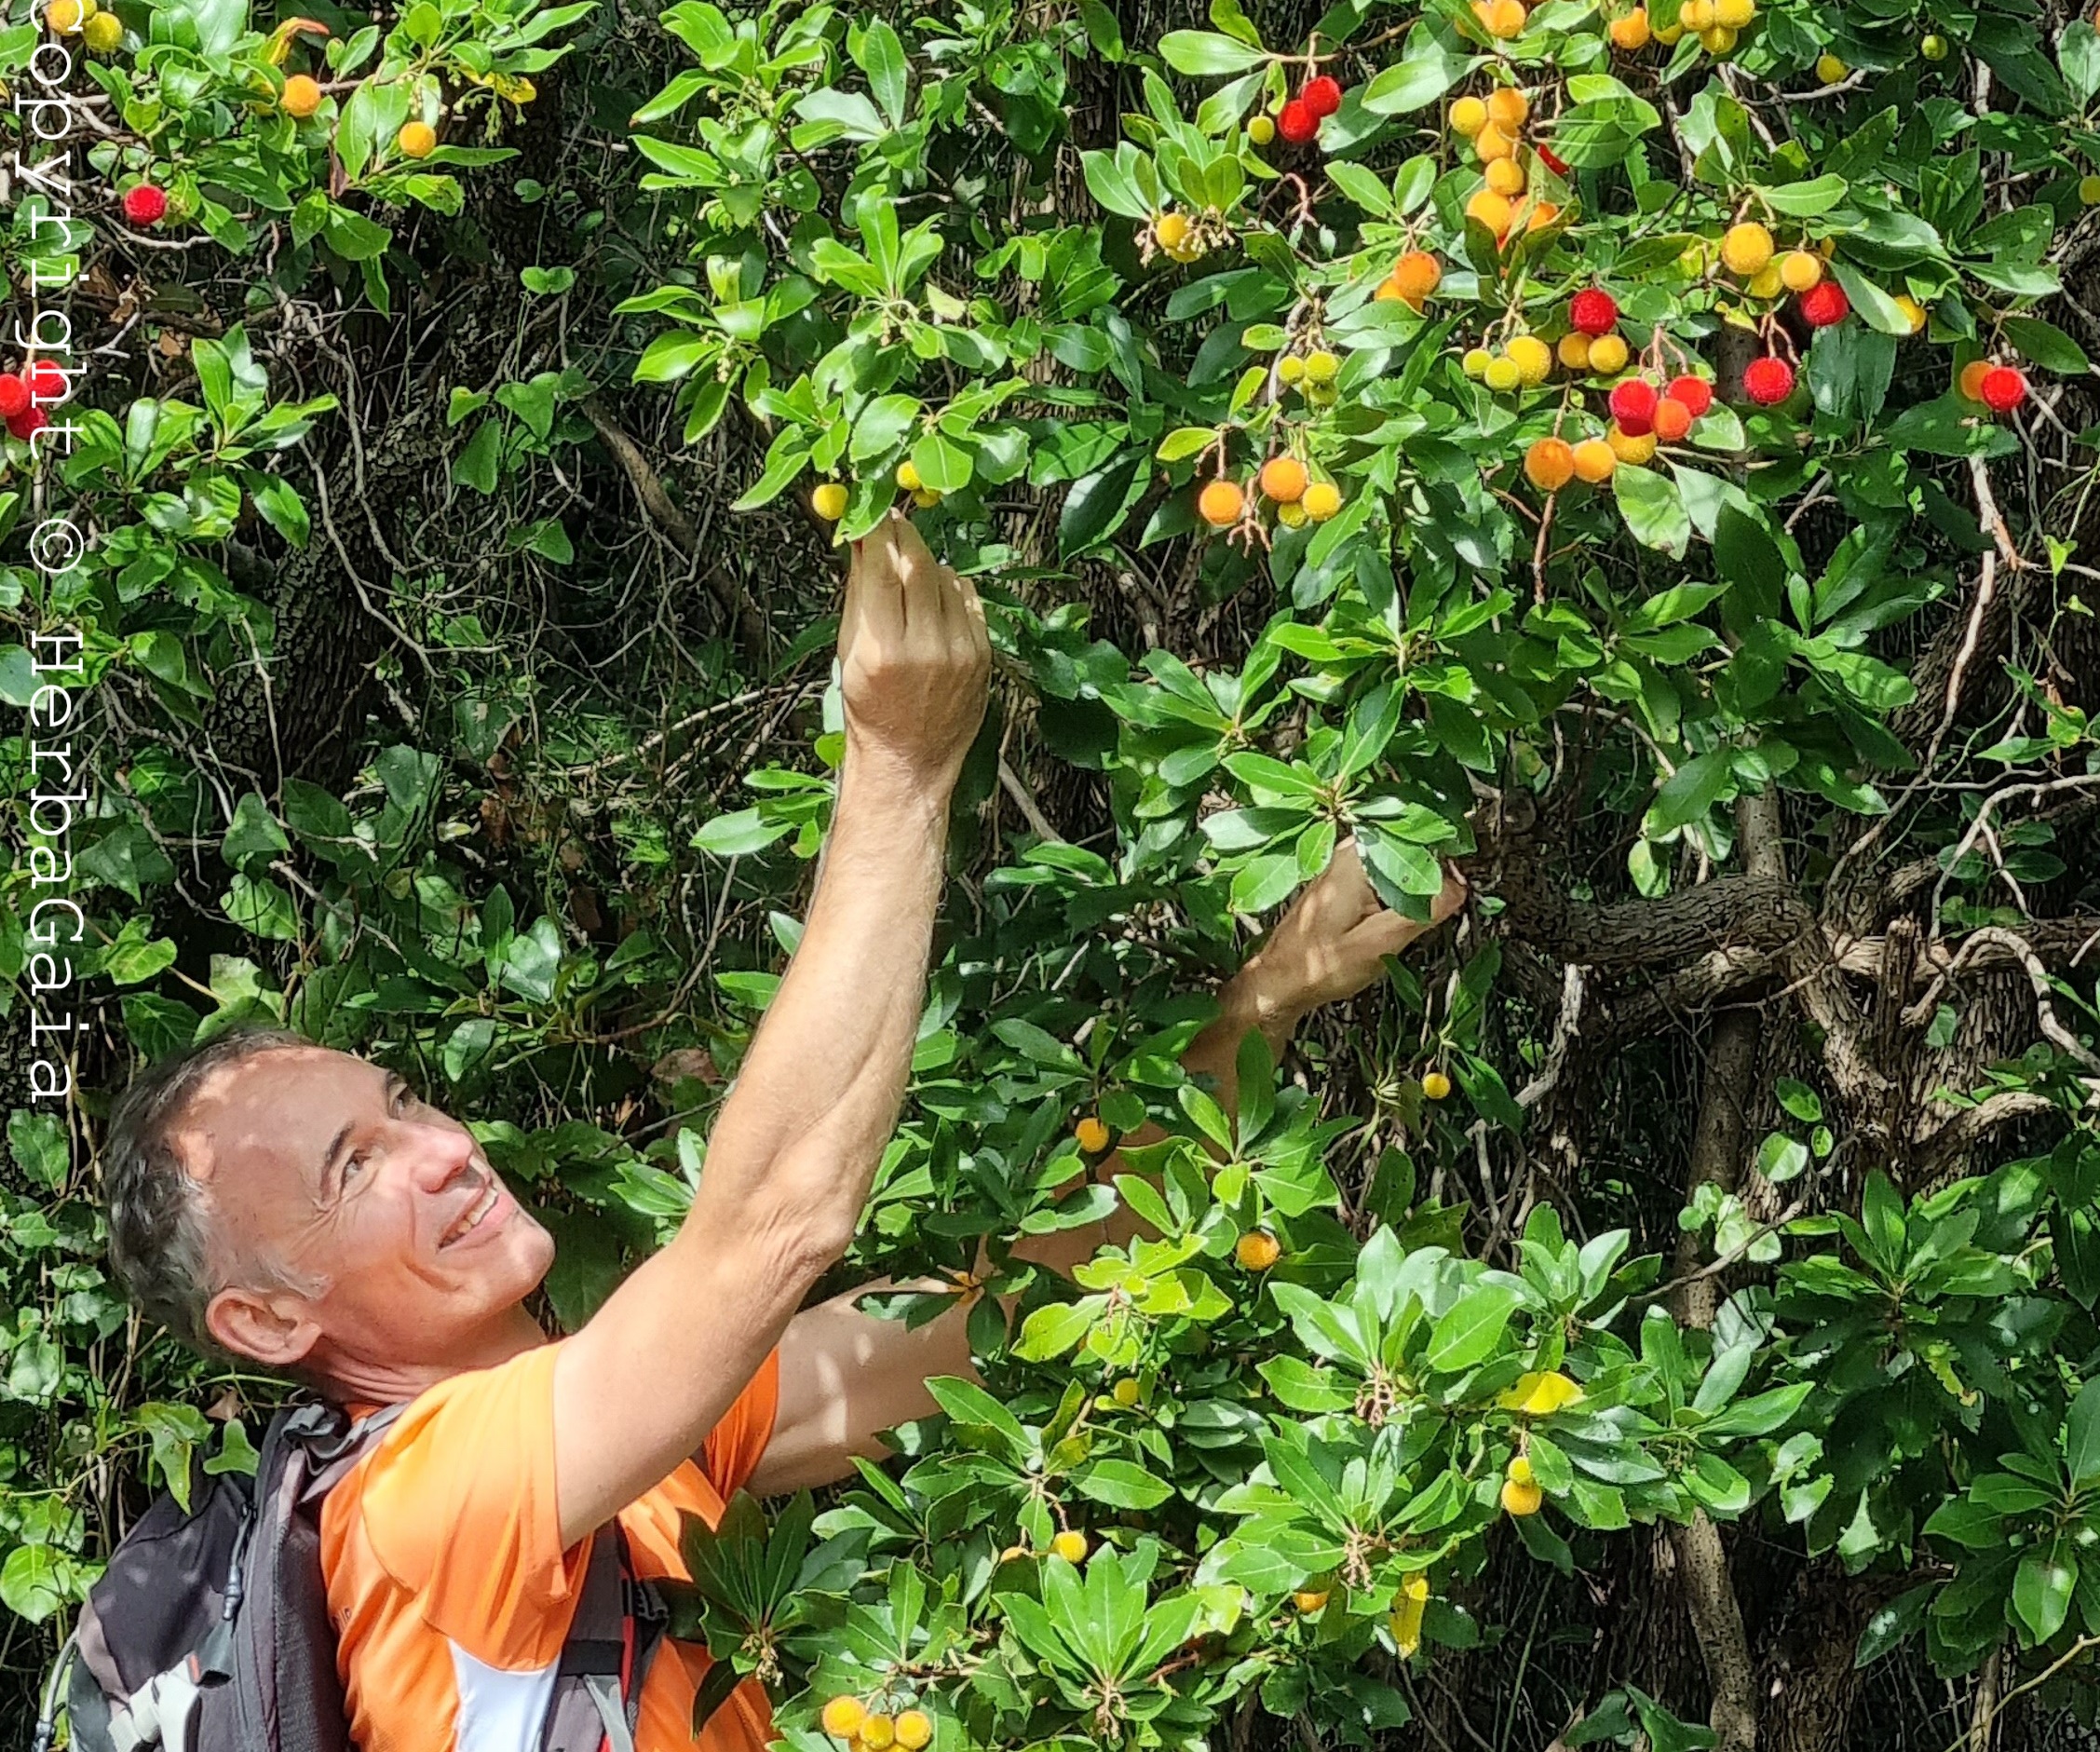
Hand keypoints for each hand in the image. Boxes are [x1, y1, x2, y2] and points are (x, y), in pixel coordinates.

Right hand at [838, 510, 990, 791]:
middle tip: (891, 521)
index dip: (876, 530)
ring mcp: (960, 652)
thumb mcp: (849, 652)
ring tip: (908, 571)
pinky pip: (969, 598)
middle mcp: (925, 648)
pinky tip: (935, 596)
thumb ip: (858, 593)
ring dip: (925, 563)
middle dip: (903, 534)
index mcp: (882, 649)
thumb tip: (860, 539)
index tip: (871, 511)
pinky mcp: (983, 655)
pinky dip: (951, 587)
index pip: (880, 567)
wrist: (909, 761)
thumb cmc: (871, 709)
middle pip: (918, 563)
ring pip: (946, 575)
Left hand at [1230, 841, 1464, 1022]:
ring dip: (1419, 888)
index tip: (1462, 885)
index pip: (1417, 836)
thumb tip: (1459, 888)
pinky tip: (1401, 921)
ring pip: (1400, 865)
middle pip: (1410, 848)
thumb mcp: (1378, 944)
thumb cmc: (1316, 966)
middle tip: (1451, 903)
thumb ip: (1421, 913)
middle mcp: (1348, 855)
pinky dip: (1402, 896)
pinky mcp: (1347, 884)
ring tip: (1426, 915)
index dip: (1446, 858)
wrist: (1278, 982)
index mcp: (1355, 859)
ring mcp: (1346, 867)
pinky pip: (1386, 879)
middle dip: (1435, 874)